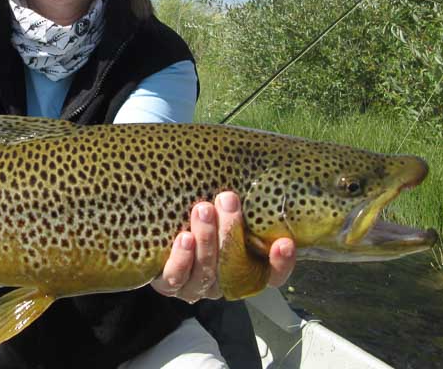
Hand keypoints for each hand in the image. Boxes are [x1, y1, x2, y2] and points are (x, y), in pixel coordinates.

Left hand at [150, 191, 295, 302]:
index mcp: (243, 269)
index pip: (270, 275)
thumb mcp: (222, 209)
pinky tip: (185, 237)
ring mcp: (196, 286)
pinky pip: (175, 277)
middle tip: (228, 199)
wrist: (158, 228)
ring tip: (203, 210)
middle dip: (231, 231)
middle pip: (234, 267)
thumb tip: (254, 157)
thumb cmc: (201, 213)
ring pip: (205, 271)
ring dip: (206, 239)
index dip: (281, 263)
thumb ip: (238, 200)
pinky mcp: (169, 284)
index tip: (285, 242)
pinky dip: (182, 258)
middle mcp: (222, 282)